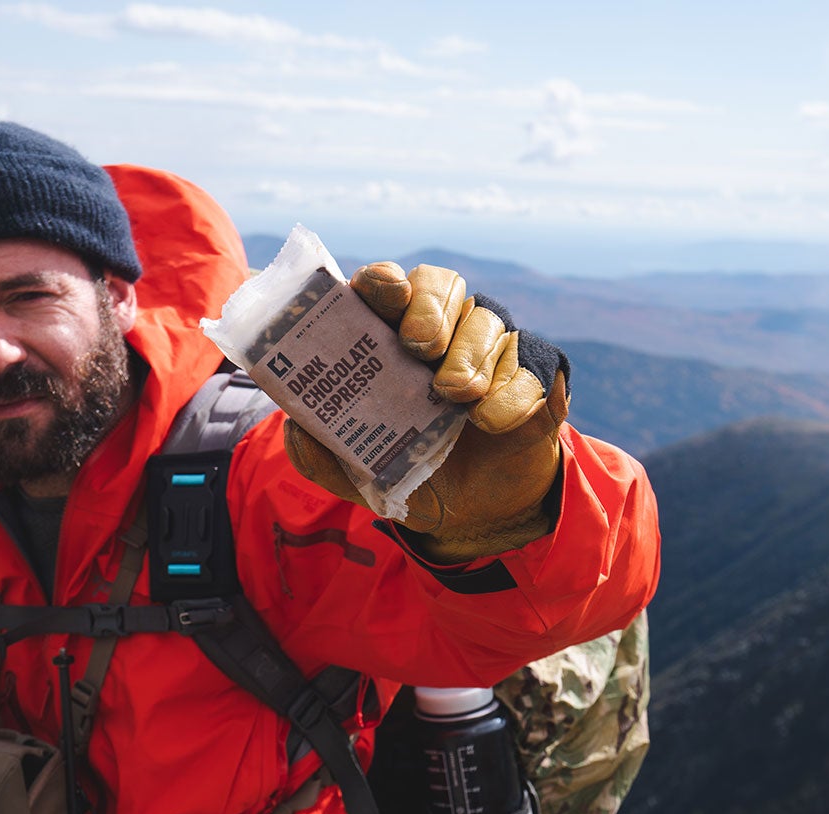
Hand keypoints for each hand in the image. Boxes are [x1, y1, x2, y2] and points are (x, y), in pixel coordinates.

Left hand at [284, 261, 569, 561]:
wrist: (472, 515)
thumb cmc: (408, 472)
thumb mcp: (352, 471)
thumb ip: (316, 447)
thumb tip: (293, 424)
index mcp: (389, 337)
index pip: (383, 287)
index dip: (382, 282)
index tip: (385, 296)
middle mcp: (442, 328)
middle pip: (438, 283)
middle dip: (428, 308)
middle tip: (420, 346)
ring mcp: (491, 345)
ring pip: (486, 318)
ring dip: (469, 353)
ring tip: (456, 395)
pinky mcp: (535, 371)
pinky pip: (529, 362)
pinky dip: (509, 391)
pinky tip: (490, 421)